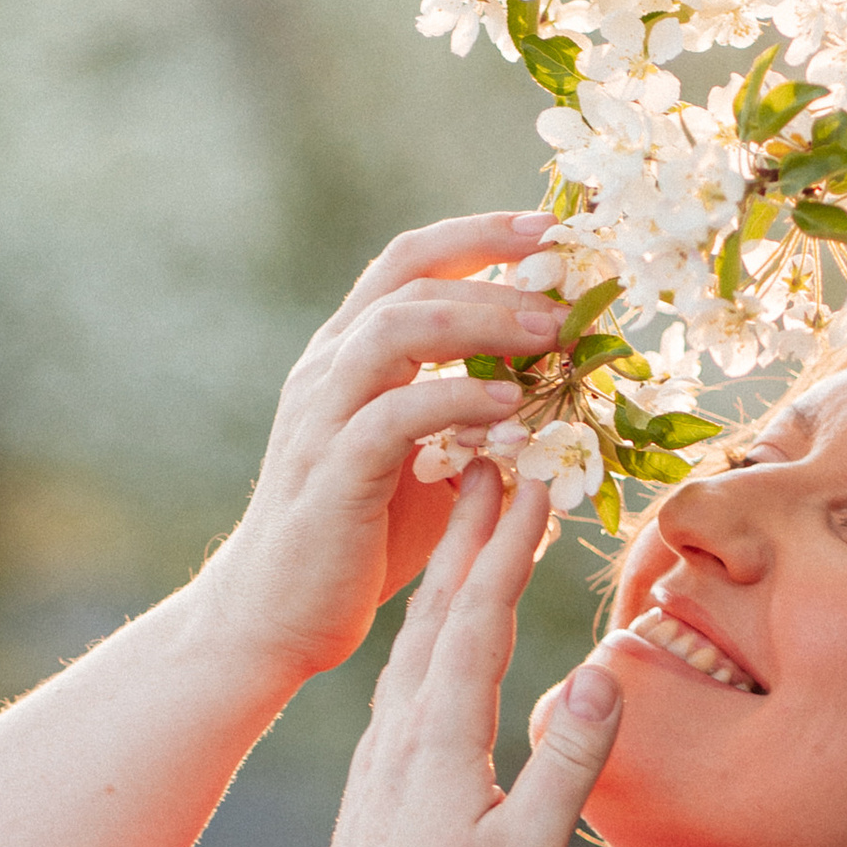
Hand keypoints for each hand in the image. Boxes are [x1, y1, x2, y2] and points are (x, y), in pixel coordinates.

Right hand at [197, 212, 568, 685]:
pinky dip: (460, 401)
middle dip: (496, 266)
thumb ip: (472, 418)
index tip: (555, 232)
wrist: (276, 614)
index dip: (483, 235)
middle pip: (410, 276)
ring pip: (397, 328)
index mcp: (347, 354)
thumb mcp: (426, 463)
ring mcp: (323, 416)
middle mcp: (328, 369)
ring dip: (482, 321)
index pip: (412, 261)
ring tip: (550, 334)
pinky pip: (396, 414)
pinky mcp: (332, 472)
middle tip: (569, 281)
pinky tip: (513, 409)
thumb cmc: (357, 538)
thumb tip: (557, 393)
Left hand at [293, 462, 624, 846]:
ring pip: (418, 637)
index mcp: (440, 739)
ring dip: (448, 569)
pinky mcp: (376, 775)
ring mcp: (382, 751)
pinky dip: (431, 626)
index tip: (535, 471)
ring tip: (471, 513)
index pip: (478, 615)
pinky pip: (406, 674)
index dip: (508, 541)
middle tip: (494, 449)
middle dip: (473, 524)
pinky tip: (436, 624)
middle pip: (441, 606)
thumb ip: (569, 762)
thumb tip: (608, 671)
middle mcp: (401, 730)